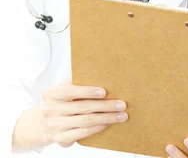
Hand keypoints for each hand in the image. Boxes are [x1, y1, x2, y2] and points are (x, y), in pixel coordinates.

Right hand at [12, 82, 127, 151]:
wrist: (43, 124)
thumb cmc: (62, 102)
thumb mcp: (63, 89)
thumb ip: (77, 82)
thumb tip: (102, 72)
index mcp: (51, 94)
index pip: (69, 91)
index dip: (87, 91)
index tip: (103, 91)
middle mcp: (51, 110)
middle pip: (82, 107)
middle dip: (105, 106)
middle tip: (122, 104)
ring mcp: (55, 125)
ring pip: (85, 121)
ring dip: (106, 118)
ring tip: (121, 115)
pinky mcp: (60, 138)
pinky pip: (82, 133)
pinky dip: (97, 128)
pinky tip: (108, 123)